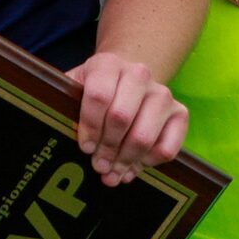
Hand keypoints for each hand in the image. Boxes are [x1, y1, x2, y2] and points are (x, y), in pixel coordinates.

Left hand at [63, 51, 188, 186]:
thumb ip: (65, 103)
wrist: (129, 77)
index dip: (89, 127)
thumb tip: (57, 129)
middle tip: (98, 166)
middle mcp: (139, 74)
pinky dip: (148, 163)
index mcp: (107, 64)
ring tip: (112, 174)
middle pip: (121, 118)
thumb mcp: (76, 86)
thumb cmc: (97, 87)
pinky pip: (167, 147)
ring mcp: (163, 93)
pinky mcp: (181, 113)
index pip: (98, 96)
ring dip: (125, 160)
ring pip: (144, 136)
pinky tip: (132, 168)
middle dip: (106, 148)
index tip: (84, 147)